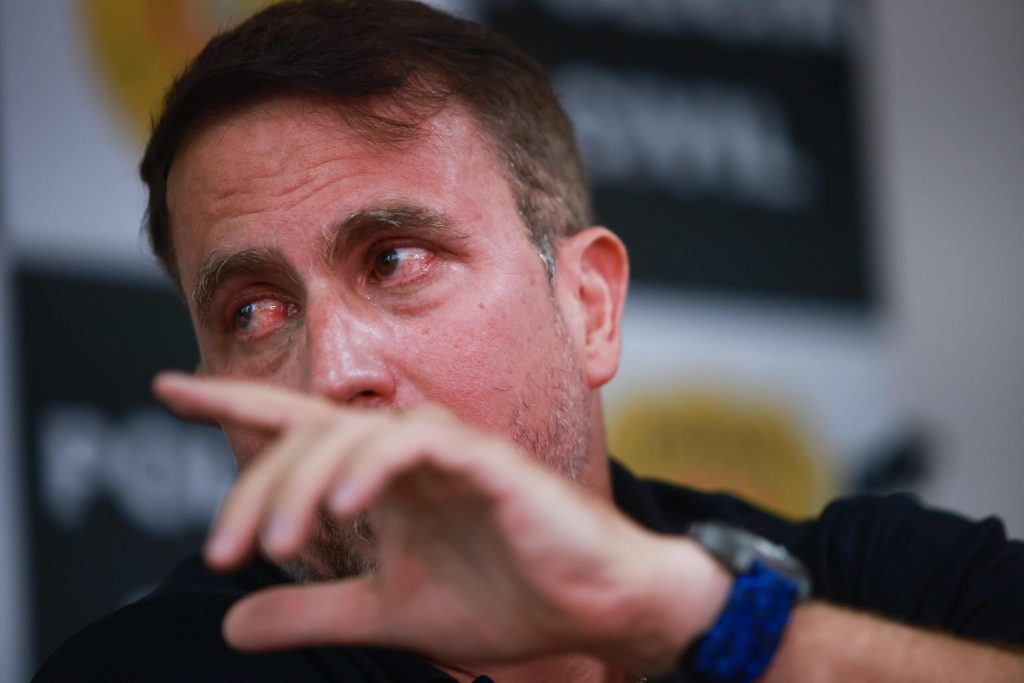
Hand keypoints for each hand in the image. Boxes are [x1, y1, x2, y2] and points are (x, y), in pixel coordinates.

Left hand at [153, 372, 727, 671]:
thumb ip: (314, 612)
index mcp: (384, 477)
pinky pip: (416, 445)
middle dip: (256, 486)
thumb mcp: (388, 614)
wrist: (592, 610)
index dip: (233, 404)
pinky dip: (372, 468)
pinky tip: (344, 506)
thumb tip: (231, 622)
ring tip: (277, 546)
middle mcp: (408, 451)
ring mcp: (448, 449)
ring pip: (354, 431)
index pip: (299, 426)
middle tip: (225, 551)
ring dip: (304, 484)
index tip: (167, 387)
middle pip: (310, 435)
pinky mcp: (488, 461)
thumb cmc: (504, 600)